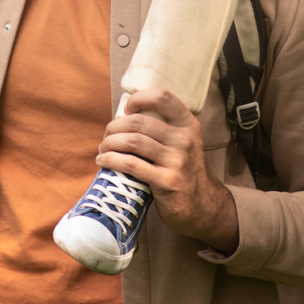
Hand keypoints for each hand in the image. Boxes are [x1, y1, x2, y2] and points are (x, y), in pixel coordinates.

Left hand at [98, 88, 238, 254]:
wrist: (201, 206)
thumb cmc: (183, 171)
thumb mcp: (182, 144)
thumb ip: (162, 129)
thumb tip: (124, 117)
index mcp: (188, 125)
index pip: (162, 97)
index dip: (138, 99)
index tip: (126, 110)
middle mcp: (185, 140)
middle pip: (139, 122)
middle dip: (114, 127)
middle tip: (107, 136)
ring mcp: (178, 161)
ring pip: (132, 142)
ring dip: (109, 143)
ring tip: (103, 148)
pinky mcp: (167, 181)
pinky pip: (131, 164)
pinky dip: (111, 160)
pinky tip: (103, 161)